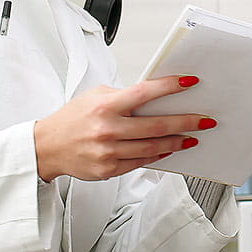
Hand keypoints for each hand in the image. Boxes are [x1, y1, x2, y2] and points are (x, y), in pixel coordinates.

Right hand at [33, 75, 216, 181]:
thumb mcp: (95, 97)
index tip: (189, 82)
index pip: (144, 93)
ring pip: (153, 148)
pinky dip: (158, 156)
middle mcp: (107, 129)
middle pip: (156, 125)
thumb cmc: (73, 119)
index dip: (169, 86)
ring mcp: (108, 151)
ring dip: (176, 142)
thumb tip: (154, 97)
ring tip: (191, 137)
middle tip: (204, 119)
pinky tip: (169, 150)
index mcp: (105, 105)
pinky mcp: (109, 169)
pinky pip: (141, 162)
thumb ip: (123, 97)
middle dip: (185, 121)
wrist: (48, 146)